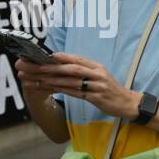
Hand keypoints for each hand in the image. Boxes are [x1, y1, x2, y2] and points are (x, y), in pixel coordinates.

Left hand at [16, 53, 137, 119]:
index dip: (56, 56)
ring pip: (70, 80)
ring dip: (49, 79)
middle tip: (29, 65)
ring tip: (33, 78)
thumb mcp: (99, 77)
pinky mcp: (97, 97)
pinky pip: (75, 92)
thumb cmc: (110, 90)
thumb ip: (84, 71)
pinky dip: (61, 90)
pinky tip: (49, 89)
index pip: (73, 58)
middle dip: (47, 66)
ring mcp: (97, 85)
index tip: (38, 54)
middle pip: (68, 68)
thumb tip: (63, 66)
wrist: (128, 103)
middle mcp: (96, 73)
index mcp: (96, 66)